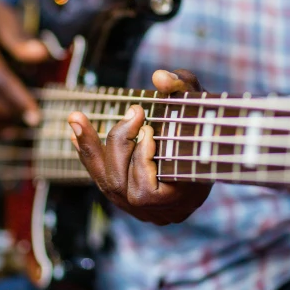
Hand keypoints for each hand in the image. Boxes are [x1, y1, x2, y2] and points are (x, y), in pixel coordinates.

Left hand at [68, 70, 212, 224]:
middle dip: (118, 144)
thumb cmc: (206, 126)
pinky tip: (77, 133)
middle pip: (120, 186)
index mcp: (181, 200)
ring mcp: (145, 210)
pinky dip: (90, 155)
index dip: (140, 160)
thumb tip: (159, 77)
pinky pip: (104, 180)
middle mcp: (160, 212)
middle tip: (131, 112)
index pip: (145, 192)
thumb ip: (183, 87)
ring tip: (76, 118)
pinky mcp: (132, 201)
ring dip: (91, 148)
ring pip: (107, 185)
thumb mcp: (199, 101)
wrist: (213, 147)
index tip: (148, 129)